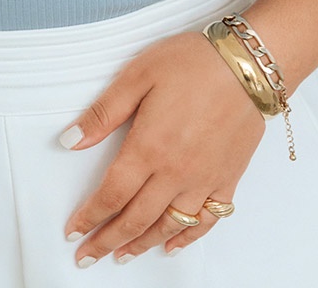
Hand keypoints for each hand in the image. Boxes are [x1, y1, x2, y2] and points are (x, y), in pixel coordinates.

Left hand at [59, 29, 266, 266]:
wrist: (248, 64)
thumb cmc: (193, 62)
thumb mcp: (138, 75)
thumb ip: (103, 112)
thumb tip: (70, 140)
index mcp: (148, 147)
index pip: (111, 195)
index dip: (89, 217)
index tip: (73, 231)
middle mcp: (175, 172)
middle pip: (135, 219)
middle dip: (107, 240)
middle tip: (88, 255)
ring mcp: (204, 179)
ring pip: (169, 226)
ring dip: (142, 244)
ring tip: (122, 255)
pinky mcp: (228, 177)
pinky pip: (208, 220)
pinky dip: (188, 238)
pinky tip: (172, 245)